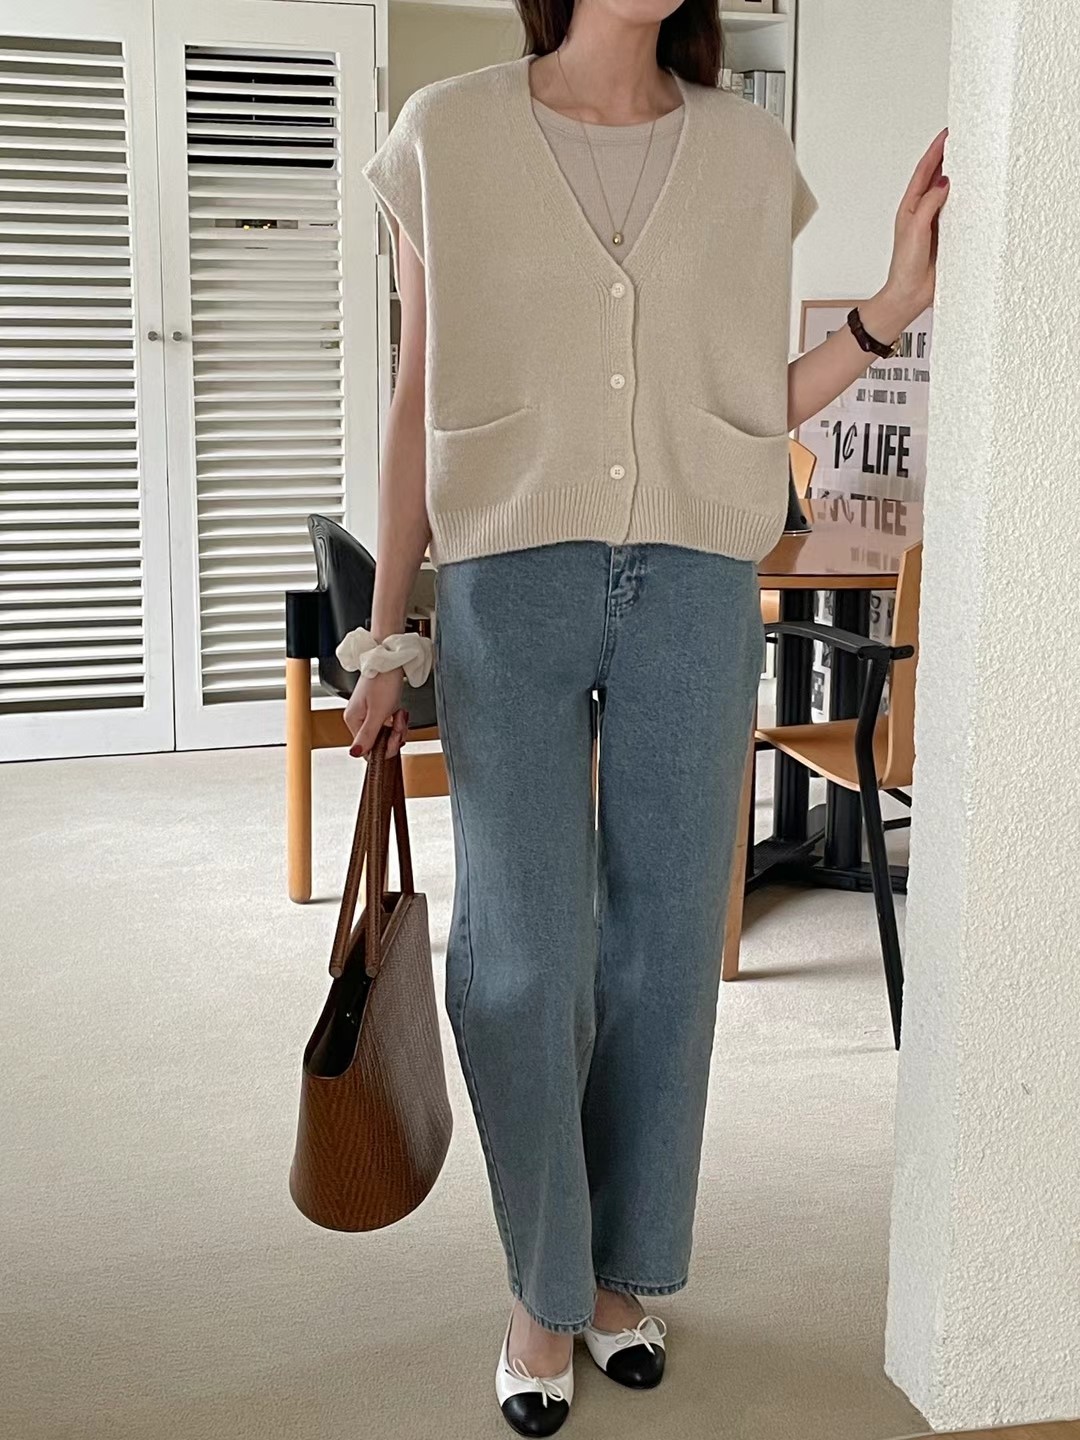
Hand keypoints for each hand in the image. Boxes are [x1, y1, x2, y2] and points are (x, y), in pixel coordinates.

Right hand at [343, 669, 408, 758]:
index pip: (367, 749)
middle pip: (377, 742)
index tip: (395, 737)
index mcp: (353, 720)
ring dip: (397, 727)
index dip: (384, 747)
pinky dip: (397, 719)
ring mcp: (368, 712)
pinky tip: (400, 711)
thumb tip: (355, 753)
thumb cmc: (383, 680)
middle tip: (399, 721)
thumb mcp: (377, 712)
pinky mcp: (378, 707)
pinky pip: (388, 723)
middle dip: (393, 735)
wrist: (391, 658)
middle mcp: (358, 718)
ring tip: (400, 713)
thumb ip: (368, 735)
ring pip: (385, 733)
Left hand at [874, 127, 950, 333]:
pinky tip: (975, 193)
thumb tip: (943, 182)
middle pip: (936, 178)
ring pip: (949, 193)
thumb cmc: (905, 267)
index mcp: (910, 207)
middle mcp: (922, 212)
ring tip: (970, 158)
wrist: (909, 295)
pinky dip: (966, 200)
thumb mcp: (915, 229)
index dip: (935, 152)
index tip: (946, 135)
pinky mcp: (947, 235)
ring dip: (958, 176)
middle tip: (961, 139)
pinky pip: (958, 212)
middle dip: (947, 158)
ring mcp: (935, 223)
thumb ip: (929, 204)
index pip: (924, 172)